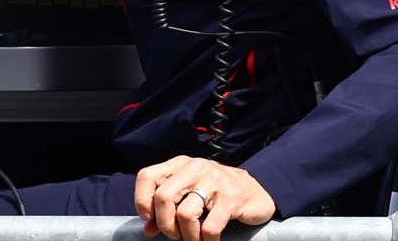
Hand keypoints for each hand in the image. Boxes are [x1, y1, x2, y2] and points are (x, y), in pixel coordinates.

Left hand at [134, 155, 276, 240]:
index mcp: (182, 164)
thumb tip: (148, 229)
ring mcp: (216, 180)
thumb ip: (168, 208)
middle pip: (163, 197)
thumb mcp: (190, 194)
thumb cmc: (217, 194)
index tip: (149, 220)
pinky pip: (209, 227)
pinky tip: (209, 240)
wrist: (256, 193)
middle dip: (165, 224)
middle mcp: (197, 167)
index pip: (147, 176)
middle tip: (174, 235)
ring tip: (193, 239)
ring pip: (185, 214)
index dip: (142, 201)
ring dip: (186, 236)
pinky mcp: (232, 197)